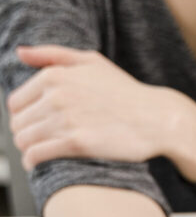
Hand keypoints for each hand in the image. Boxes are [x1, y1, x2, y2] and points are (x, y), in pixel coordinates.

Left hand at [6, 45, 181, 170]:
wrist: (159, 119)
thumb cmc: (128, 93)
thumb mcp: (92, 62)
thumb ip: (53, 54)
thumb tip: (20, 52)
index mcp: (55, 76)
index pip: (16, 102)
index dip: (24, 116)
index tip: (35, 124)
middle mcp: (57, 96)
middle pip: (18, 123)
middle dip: (25, 133)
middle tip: (40, 141)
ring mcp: (66, 120)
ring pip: (24, 139)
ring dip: (28, 148)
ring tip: (39, 153)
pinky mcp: (77, 143)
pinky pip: (38, 154)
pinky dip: (33, 161)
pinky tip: (38, 163)